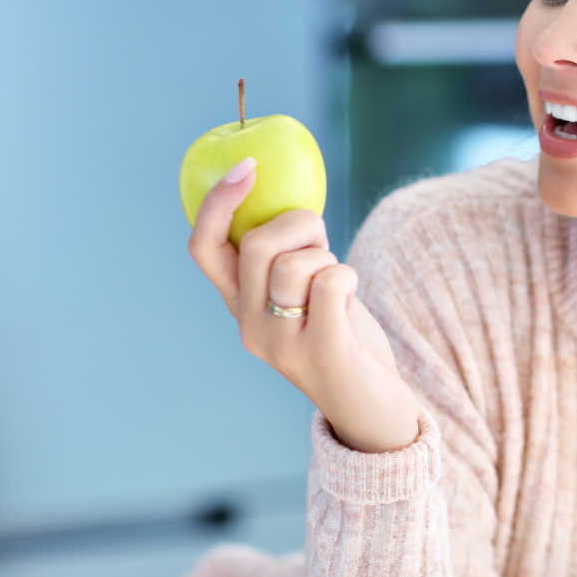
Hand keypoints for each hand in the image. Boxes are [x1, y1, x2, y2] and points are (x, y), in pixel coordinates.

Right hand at [186, 162, 420, 451]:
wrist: (373, 409)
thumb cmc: (344, 337)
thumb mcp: (304, 295)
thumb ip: (290, 257)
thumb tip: (290, 198)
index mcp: (239, 306)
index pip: (203, 248)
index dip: (217, 202)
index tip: (247, 166)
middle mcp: (249, 327)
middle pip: (256, 244)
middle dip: (300, 225)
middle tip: (324, 247)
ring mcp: (280, 344)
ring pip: (295, 262)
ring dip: (329, 257)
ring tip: (339, 286)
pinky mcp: (320, 352)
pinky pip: (330, 283)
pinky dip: (347, 275)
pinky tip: (351, 297)